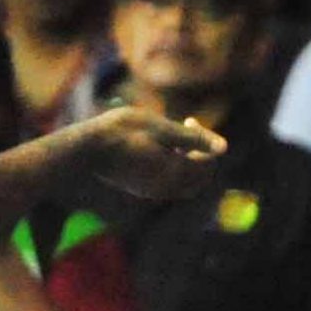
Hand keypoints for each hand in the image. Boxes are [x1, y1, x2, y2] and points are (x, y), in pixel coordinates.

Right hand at [73, 107, 225, 198]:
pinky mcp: (140, 189)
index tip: (190, 119)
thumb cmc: (123, 131)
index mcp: (175, 173)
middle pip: (198, 179)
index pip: (207, 165)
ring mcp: (152, 191)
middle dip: (200, 157)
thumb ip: (194, 138)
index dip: (207, 144)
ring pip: (183, 182)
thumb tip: (224, 148)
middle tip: (187, 130)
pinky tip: (155, 149)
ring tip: (170, 138)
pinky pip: (167, 183)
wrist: (85, 149)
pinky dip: (171, 168)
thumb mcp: (161, 128)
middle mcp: (166, 188)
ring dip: (186, 162)